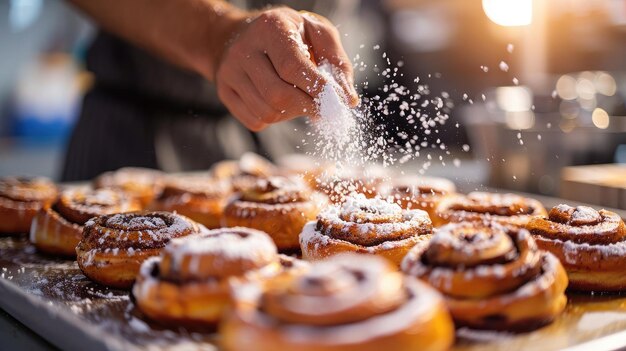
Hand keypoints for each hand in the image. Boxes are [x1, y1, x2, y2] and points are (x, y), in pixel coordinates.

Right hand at [215, 8, 357, 130]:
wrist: (240, 35)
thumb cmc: (288, 35)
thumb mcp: (316, 33)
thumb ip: (337, 63)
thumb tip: (348, 99)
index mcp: (270, 27)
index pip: (293, 67)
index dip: (317, 89)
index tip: (334, 101)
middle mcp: (244, 49)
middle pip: (279, 95)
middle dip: (307, 107)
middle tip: (321, 108)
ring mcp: (230, 73)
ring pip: (267, 112)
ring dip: (292, 114)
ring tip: (299, 99)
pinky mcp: (225, 92)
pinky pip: (255, 121)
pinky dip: (275, 119)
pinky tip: (280, 103)